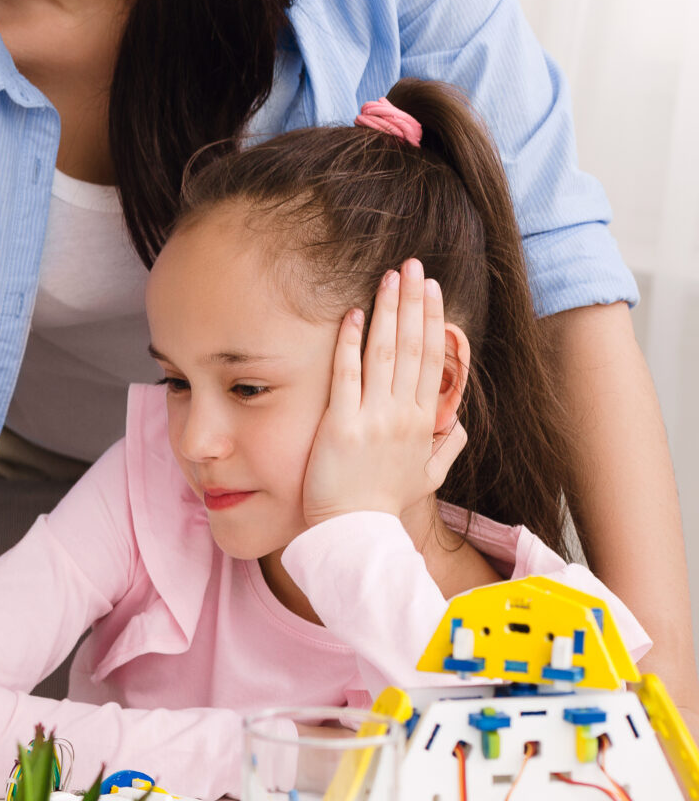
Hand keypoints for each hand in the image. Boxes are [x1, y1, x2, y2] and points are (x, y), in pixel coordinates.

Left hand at [301, 259, 465, 530]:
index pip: (430, 360)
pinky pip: (347, 376)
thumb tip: (457, 429)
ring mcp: (374, 418)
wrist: (358, 534)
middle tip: (413, 266)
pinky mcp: (341, 425)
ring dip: (389, 311)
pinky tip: (354, 314)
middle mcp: (403, 414)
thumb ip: (445, 450)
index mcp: (423, 423)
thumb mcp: (426, 479)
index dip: (431, 321)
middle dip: (413, 303)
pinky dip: (351, 343)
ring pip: (386, 353)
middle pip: (413, 347)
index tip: (431, 290)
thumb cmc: (386, 508)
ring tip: (391, 277)